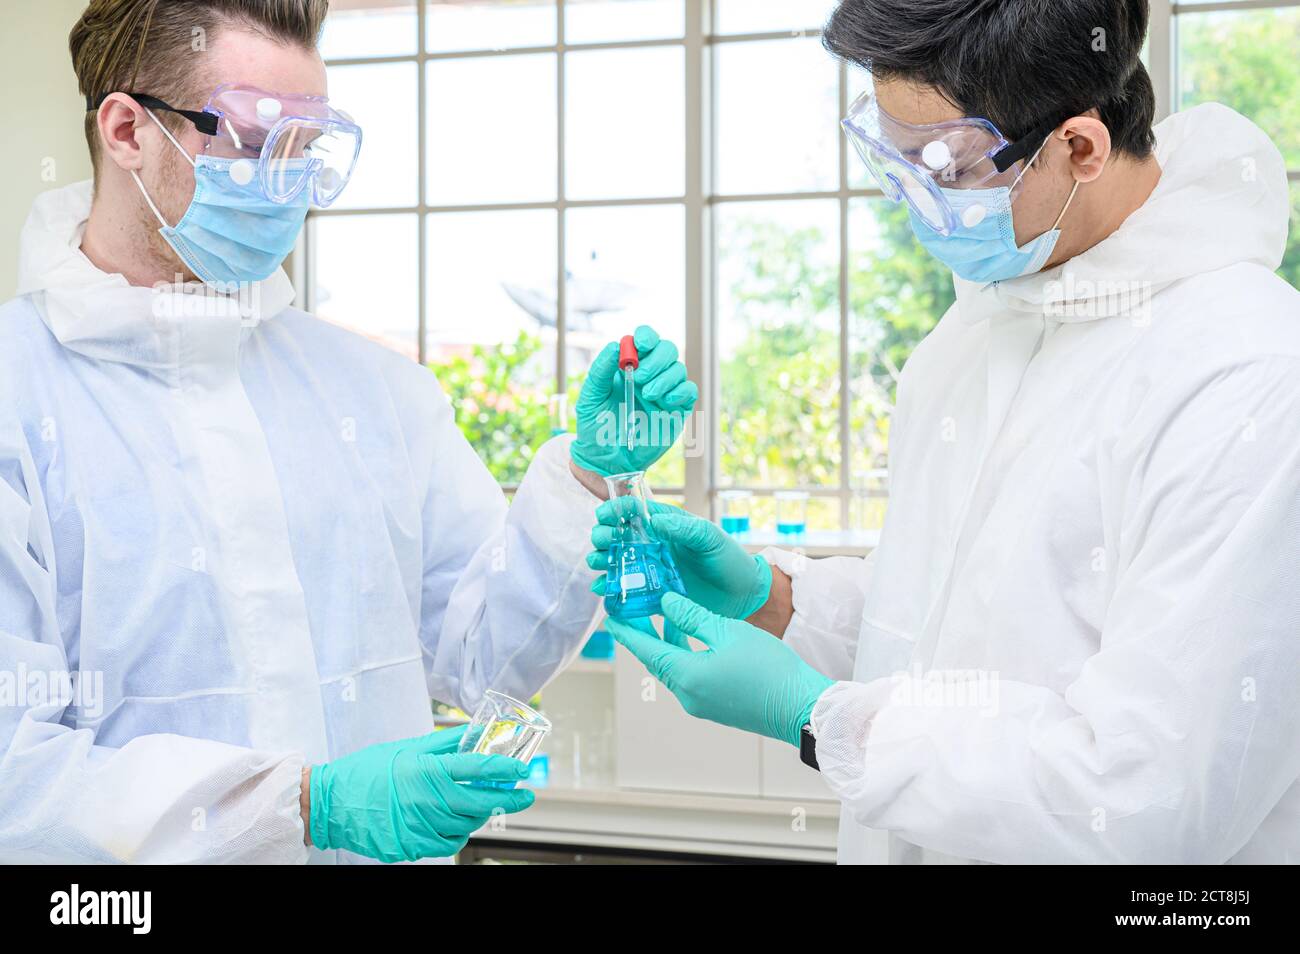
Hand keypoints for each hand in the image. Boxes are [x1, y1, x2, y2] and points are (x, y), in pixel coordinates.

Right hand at [308, 726, 533, 862]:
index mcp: (426, 770)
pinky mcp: (412, 846)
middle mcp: (427, 800)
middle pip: (480, 801)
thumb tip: (472, 734)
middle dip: (508, 799)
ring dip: (480, 814)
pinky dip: (458, 831)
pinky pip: (447, 841)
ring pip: (466, 823)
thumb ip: (442, 745)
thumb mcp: (406, 749)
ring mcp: (420, 826)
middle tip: (524, 796)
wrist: (331, 803)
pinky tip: (457, 821)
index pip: (476, 767)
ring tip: (484, 803)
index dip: (504, 768)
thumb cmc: (367, 772)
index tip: (521, 770)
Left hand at [571, 325, 698, 477]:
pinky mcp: (677, 410)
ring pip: (679, 369)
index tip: (640, 344)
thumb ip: (600, 371)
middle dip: (656, 359)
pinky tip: (665, 401)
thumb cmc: (596, 426)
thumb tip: (615, 346)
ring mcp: (665, 392)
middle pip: (667, 349)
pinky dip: (681, 391)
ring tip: (647, 394)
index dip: (647, 336)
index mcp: (629, 366)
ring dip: (665, 378)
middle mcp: (650, 375)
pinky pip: (690, 391)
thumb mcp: (590, 396)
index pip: (645, 340)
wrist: (606, 459)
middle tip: (640, 377)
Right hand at [588, 502, 771, 619]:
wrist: (743, 596)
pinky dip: (610, 589)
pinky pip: (625, 590)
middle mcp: (653, 545)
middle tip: (602, 541)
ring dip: (600, 560)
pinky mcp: (651, 593)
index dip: (615, 510)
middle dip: (603, 536)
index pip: (634, 511)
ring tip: (598, 564)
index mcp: (666, 525)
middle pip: (617, 536)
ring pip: (616, 562)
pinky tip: (603, 590)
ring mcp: (650, 569)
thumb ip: (686, 529)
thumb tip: (656, 521)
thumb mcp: (711, 538)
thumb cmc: (730, 560)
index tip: (604, 516)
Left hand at [605, 592, 833, 746]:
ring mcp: (701, 704)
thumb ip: (693, 616)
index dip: (626, 630)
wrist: (802, 707)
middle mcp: (687, 694)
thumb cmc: (769, 668)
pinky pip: (689, 678)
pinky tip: (693, 639)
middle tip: (635, 609)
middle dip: (643, 634)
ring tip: (664, 617)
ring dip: (666, 644)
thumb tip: (666, 603)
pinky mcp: (715, 707)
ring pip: (673, 668)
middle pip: (656, 660)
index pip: (644, 649)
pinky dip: (683, 656)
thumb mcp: (729, 631)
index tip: (611, 614)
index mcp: (686, 675)